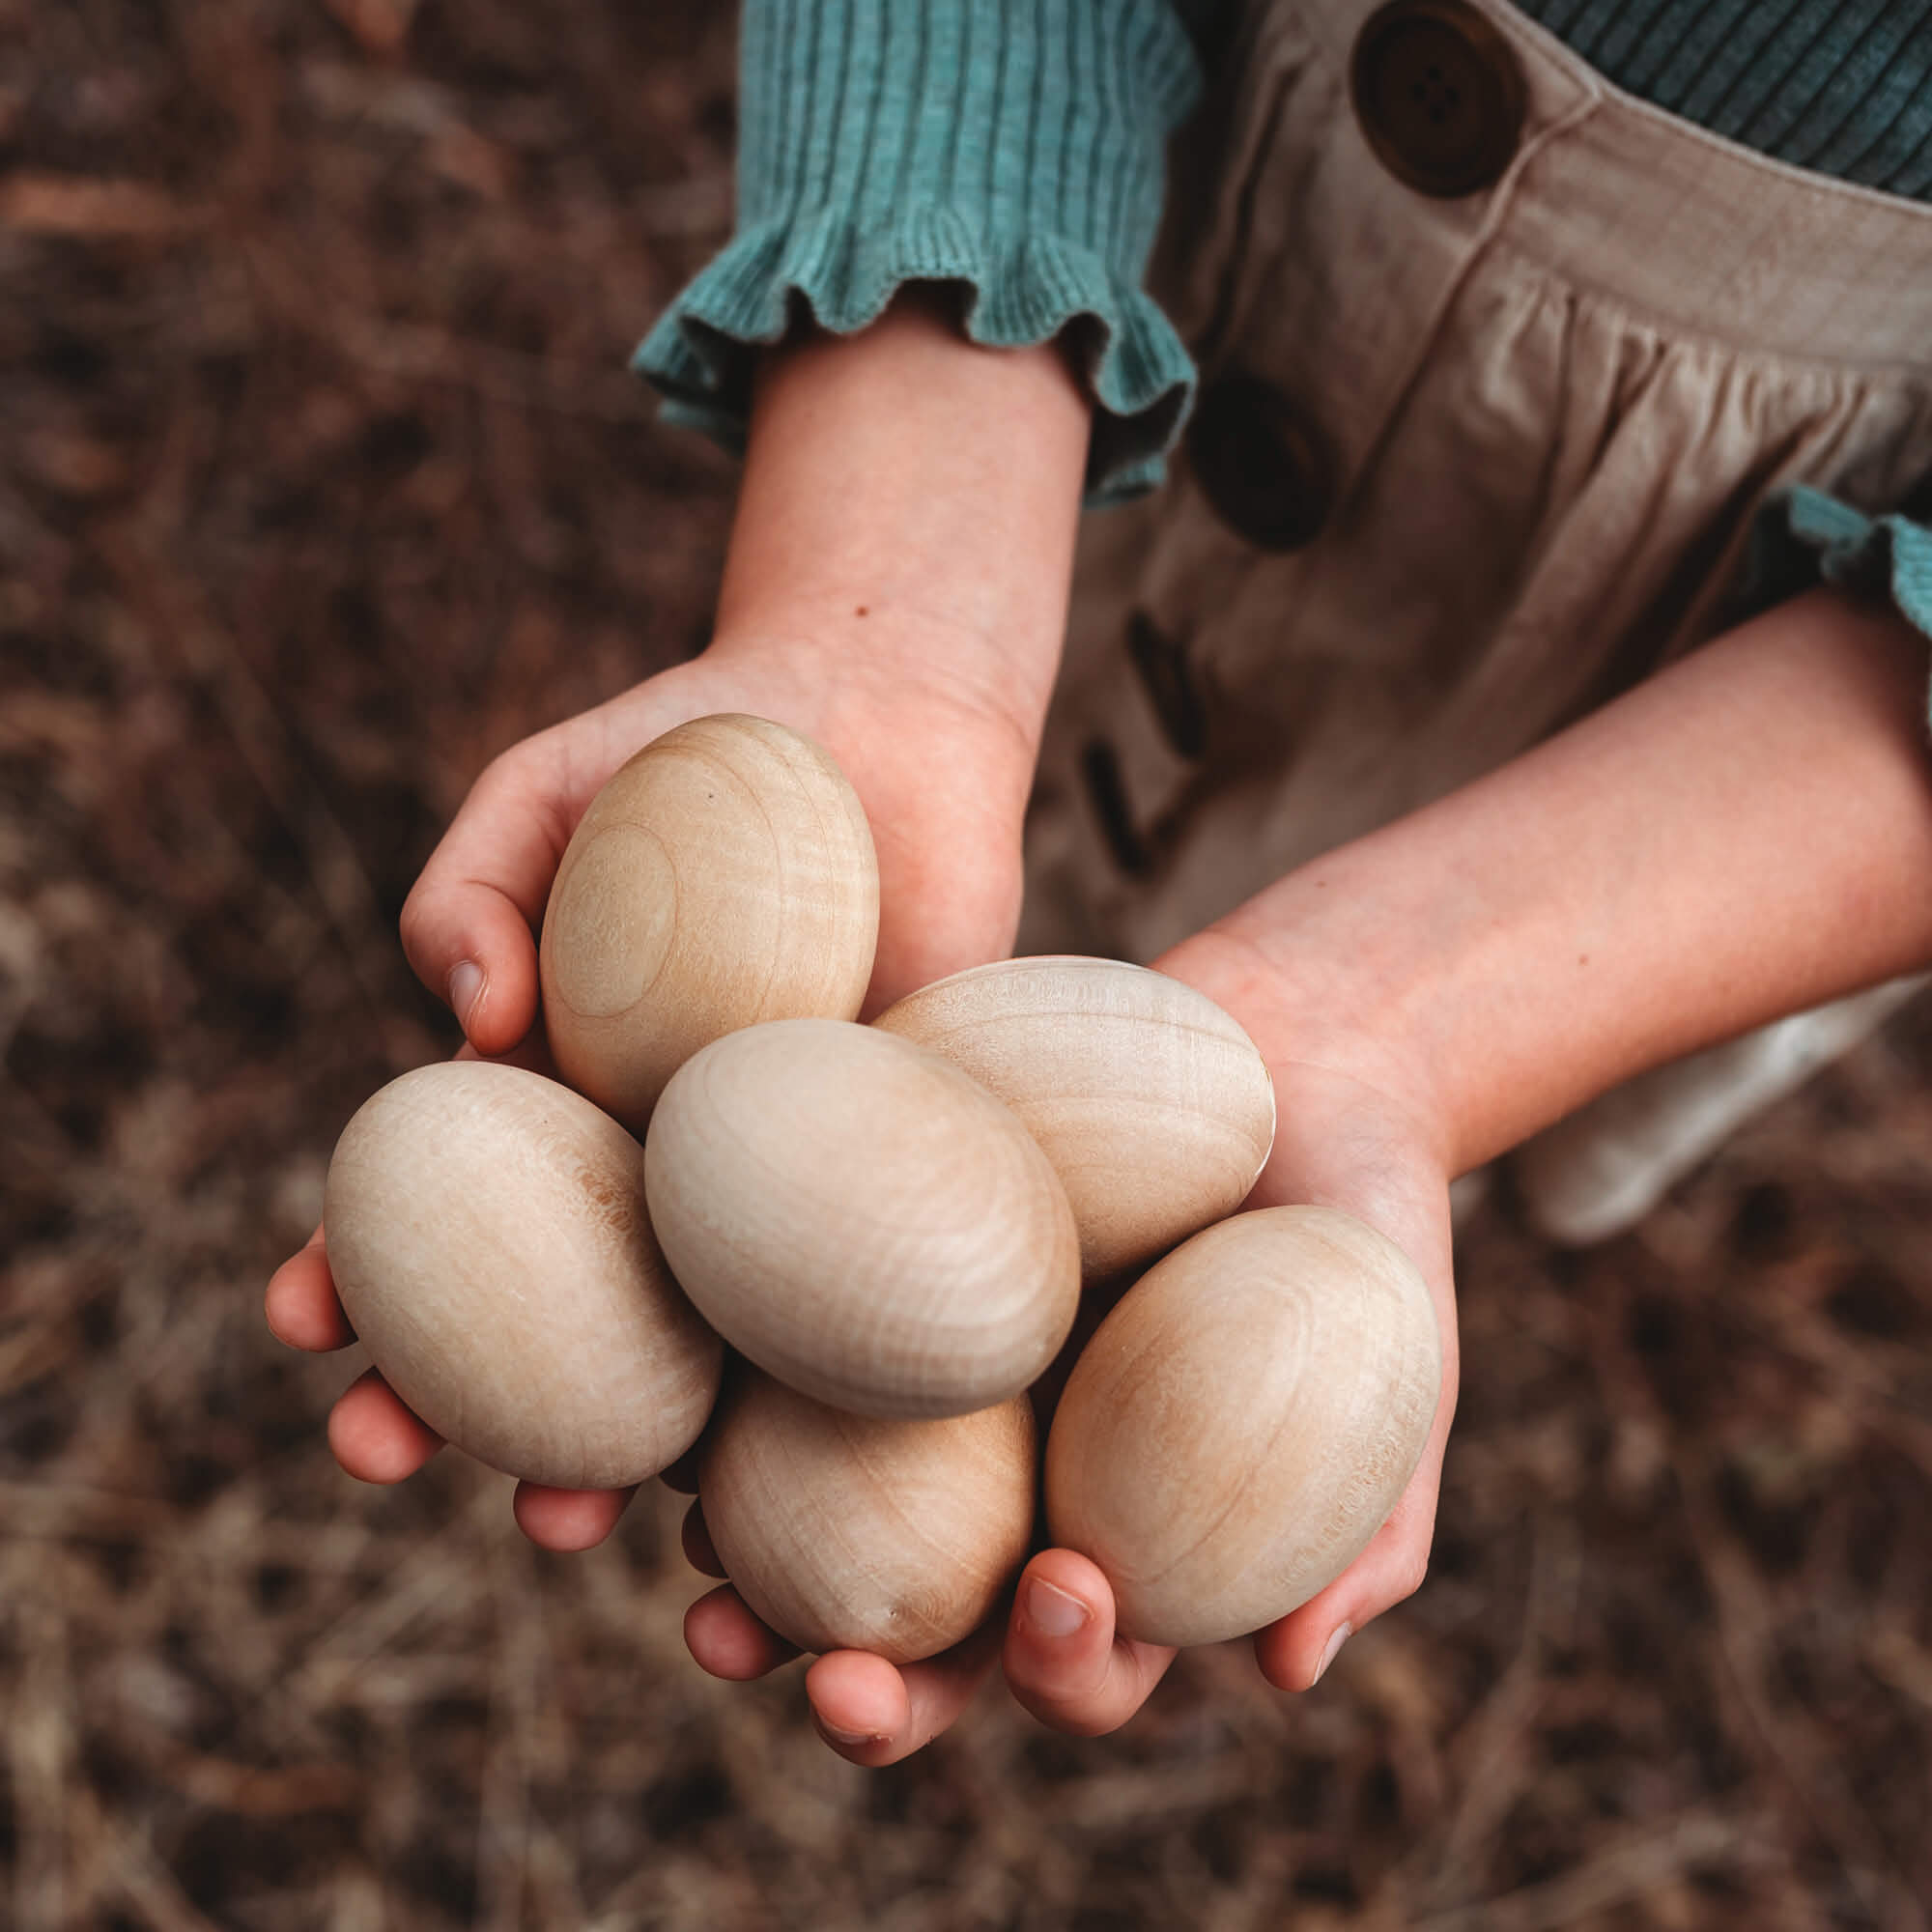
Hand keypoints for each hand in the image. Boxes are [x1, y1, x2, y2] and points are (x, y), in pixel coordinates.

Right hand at [264, 626, 1040, 1546]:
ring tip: (575, 1521)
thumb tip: (470, 1021)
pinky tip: (781, 1461)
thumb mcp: (545, 793)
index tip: (299, 1330)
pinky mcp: (912, 1158)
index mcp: (562, 1098)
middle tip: (396, 1460)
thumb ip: (471, 889)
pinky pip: (868, 1284)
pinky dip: (826, 1384)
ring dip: (631, 1450)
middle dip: (466, 1409)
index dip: (357, 1280)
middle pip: (561, 1319)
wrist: (875, 709)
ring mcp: (790, 1175)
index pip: (443, 1213)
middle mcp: (671, 1163)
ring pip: (708, 1346)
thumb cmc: (686, 747)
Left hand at [679, 927, 1458, 1762]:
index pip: (1073, 1658)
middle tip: (826, 1685)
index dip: (1056, 1675)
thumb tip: (1290, 1673)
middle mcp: (1005, 1484)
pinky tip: (690, 1389)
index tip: (1065, 1602)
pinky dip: (729, 1386)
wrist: (1292, 1058)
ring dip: (747, 1568)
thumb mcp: (1398, 1369)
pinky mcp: (873, 1275)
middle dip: (866, 1685)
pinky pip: (785, 1348)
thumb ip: (1370, 1524)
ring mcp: (927, 1386)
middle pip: (921, 1623)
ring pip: (817, 1509)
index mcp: (1120, 1537)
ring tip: (698, 1579)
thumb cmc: (1358, 1226)